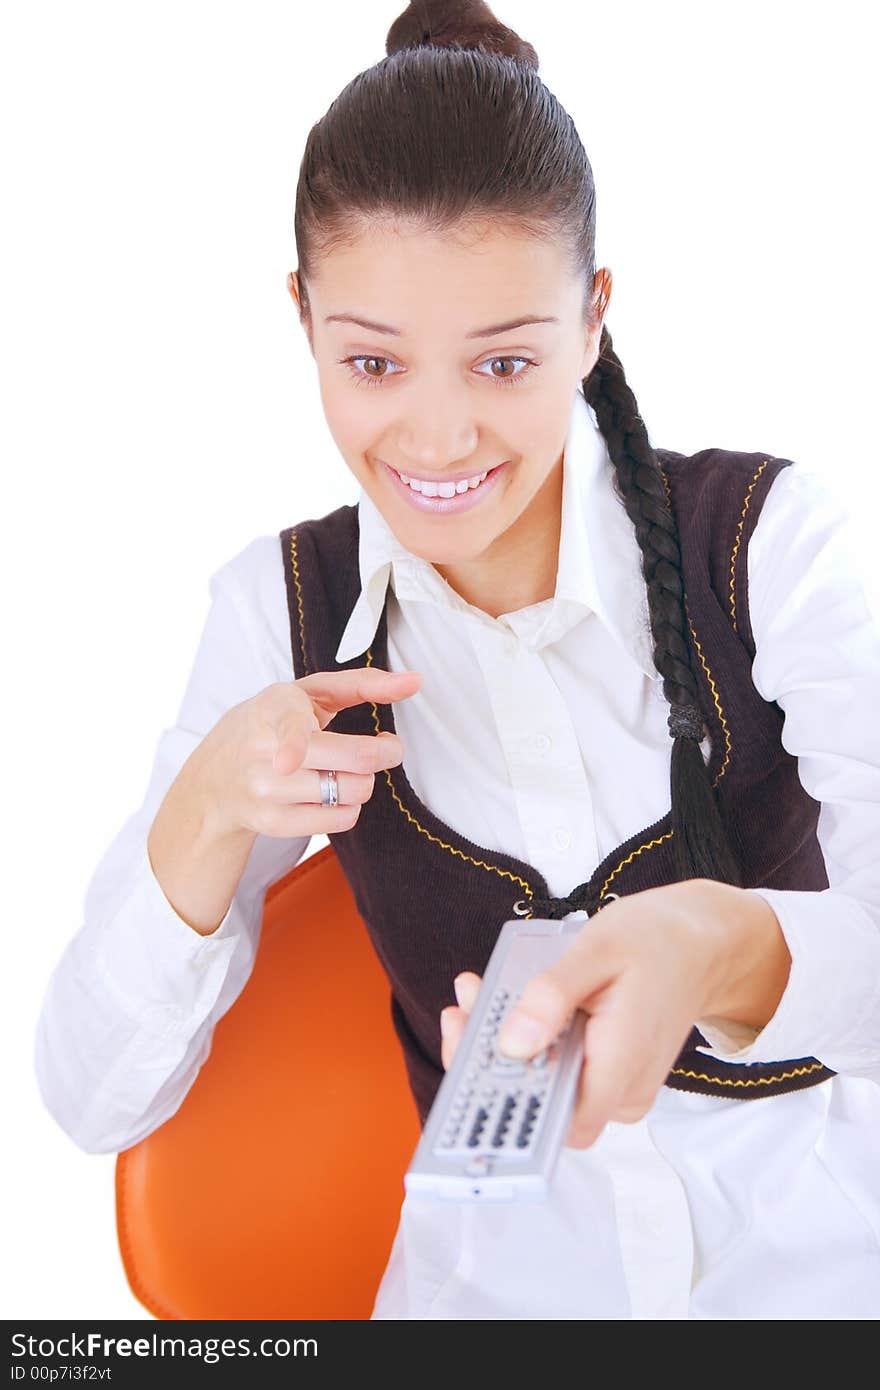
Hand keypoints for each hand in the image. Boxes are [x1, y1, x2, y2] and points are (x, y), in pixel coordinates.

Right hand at [195, 666, 421, 838]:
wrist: (216, 776)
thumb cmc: (274, 723)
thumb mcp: (309, 693)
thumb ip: (363, 683)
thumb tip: (415, 681)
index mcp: (274, 708)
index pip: (288, 729)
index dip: (291, 746)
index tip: (287, 762)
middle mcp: (266, 751)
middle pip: (353, 762)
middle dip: (385, 753)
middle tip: (386, 747)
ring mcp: (267, 791)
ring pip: (353, 792)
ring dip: (363, 780)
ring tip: (345, 769)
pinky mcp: (274, 823)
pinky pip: (342, 819)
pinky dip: (349, 806)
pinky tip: (331, 791)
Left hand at [440, 881, 782, 1148]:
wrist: (703, 943)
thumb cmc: (657, 940)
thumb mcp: (598, 949)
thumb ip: (553, 997)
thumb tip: (512, 1042)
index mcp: (621, 1065)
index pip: (553, 1123)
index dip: (504, 1103)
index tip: (468, 1059)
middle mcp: (620, 1090)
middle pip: (539, 1105)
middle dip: (489, 1060)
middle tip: (465, 1005)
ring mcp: (616, 1086)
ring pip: (544, 1086)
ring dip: (504, 1045)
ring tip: (479, 992)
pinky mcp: (609, 1072)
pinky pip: (558, 1069)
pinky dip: (529, 1039)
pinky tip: (510, 1001)